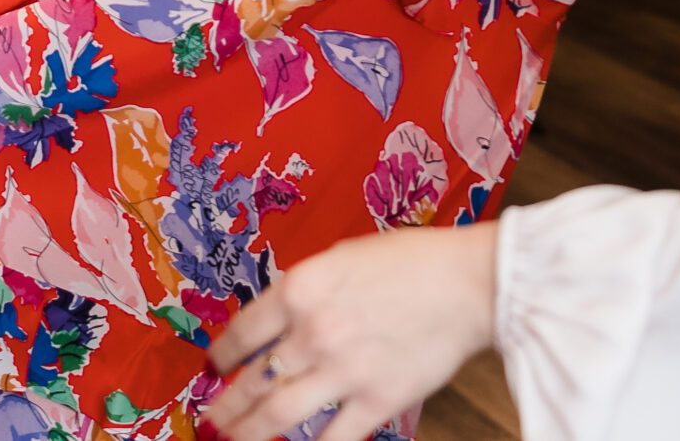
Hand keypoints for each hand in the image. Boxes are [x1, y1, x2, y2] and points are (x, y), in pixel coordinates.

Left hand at [201, 222, 499, 440]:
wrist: (468, 284)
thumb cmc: (412, 261)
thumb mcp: (342, 257)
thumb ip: (307, 290)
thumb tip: (280, 318)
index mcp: (300, 290)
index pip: (242, 332)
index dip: (222, 355)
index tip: (215, 366)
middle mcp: (312, 333)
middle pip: (253, 381)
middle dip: (226, 406)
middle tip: (210, 418)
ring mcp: (342, 371)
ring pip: (278, 417)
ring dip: (249, 433)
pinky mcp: (376, 402)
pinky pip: (331, 440)